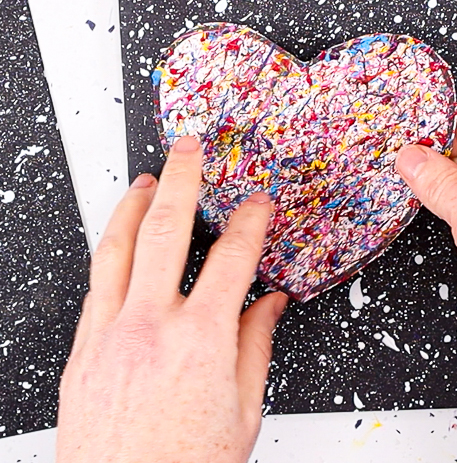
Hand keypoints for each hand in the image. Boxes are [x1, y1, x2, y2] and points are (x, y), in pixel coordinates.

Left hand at [57, 136, 286, 462]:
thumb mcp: (242, 412)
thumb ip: (256, 346)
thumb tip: (270, 304)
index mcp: (202, 342)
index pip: (233, 257)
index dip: (251, 221)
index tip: (258, 204)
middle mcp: (151, 328)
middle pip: (167, 230)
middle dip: (182, 178)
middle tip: (189, 148)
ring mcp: (109, 336)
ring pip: (118, 248)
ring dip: (134, 204)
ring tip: (147, 178)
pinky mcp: (82, 352)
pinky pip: (97, 285)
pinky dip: (113, 251)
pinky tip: (122, 240)